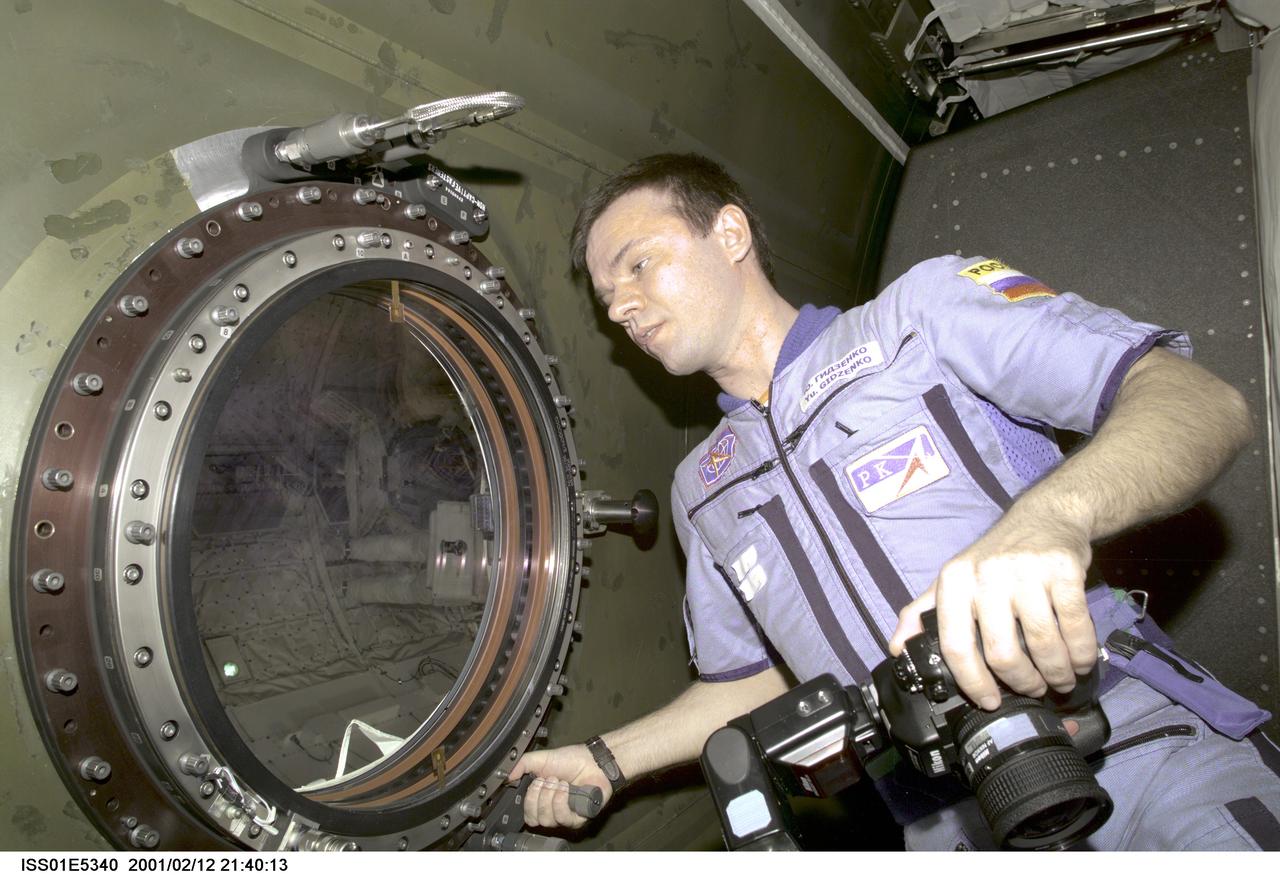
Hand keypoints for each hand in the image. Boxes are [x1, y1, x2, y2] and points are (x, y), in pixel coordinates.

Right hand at [509, 744, 613, 828]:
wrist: (592, 760)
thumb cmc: (570, 760)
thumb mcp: (539, 759)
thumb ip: (521, 765)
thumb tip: (505, 776)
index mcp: (541, 799)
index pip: (527, 814)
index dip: (529, 800)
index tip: (536, 782)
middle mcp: (552, 810)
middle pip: (535, 819)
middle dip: (540, 796)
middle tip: (550, 780)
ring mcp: (565, 815)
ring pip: (548, 820)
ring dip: (552, 797)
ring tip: (561, 783)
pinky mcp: (578, 818)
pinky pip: (564, 819)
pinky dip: (562, 802)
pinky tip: (567, 789)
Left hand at [889, 520, 1097, 709]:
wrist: (1044, 517)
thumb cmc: (995, 556)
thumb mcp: (953, 579)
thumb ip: (923, 614)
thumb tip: (898, 648)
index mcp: (954, 582)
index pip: (955, 645)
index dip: (973, 682)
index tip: (990, 701)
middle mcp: (986, 575)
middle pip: (1002, 652)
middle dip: (1022, 682)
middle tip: (1034, 690)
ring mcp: (1026, 571)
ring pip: (1042, 643)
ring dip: (1056, 672)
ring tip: (1060, 679)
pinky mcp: (1063, 569)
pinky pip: (1074, 625)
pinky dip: (1081, 652)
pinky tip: (1080, 661)